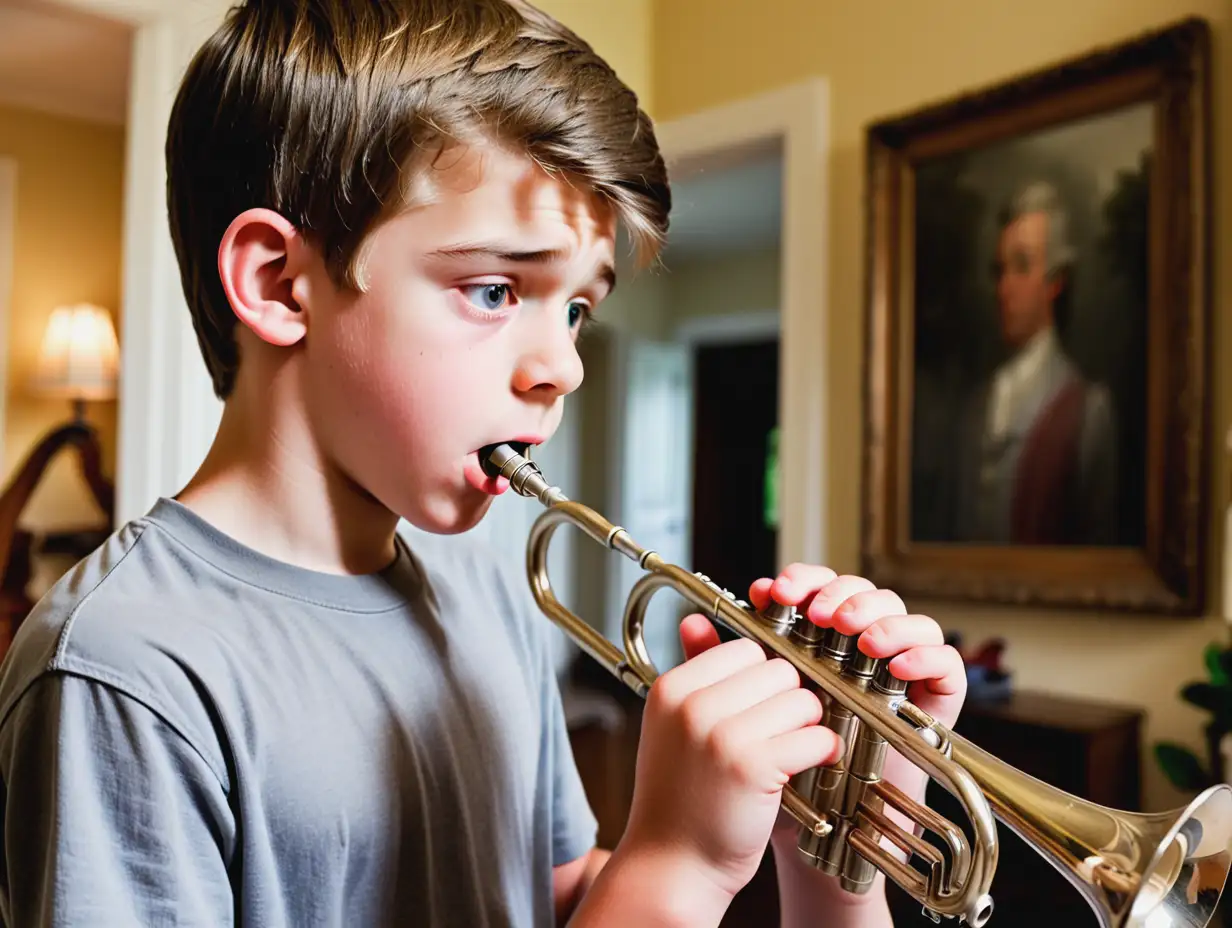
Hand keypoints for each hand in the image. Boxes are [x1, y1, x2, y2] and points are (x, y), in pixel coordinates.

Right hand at [616, 619, 842, 906]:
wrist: (672, 864)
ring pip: (802, 700)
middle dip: (789, 700)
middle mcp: (693, 705)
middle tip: (779, 734)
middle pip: (778, 669)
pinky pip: (814, 736)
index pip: (745, 649)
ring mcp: (722, 734)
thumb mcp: (673, 726)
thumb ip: (692, 671)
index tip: (761, 708)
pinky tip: (804, 769)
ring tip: (788, 754)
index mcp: (673, 688)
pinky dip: (820, 752)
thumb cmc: (678, 797)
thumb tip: (695, 620)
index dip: (763, 679)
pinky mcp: (754, 766)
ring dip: (807, 726)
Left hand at [744, 565, 965, 914]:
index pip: (817, 590)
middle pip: (862, 594)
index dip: (799, 581)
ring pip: (906, 617)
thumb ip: (718, 669)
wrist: (806, 837)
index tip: (770, 592)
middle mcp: (859, 652)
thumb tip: (691, 621)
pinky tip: (895, 666)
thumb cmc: (773, 773)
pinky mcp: (933, 704)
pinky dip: (924, 654)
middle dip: (838, 591)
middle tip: (815, 611)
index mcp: (816, 644)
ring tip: (854, 634)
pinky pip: (945, 663)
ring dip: (881, 616)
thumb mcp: (739, 715)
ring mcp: (898, 675)